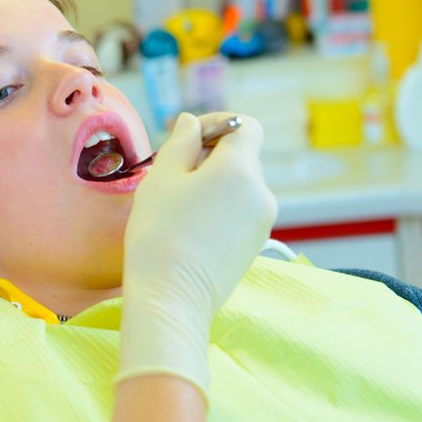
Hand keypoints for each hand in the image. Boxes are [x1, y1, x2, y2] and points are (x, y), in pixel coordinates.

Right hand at [117, 112, 276, 396]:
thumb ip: (181, 142)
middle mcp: (262, 192)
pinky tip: (190, 228)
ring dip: (213, 184)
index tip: (188, 138)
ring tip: (178, 206)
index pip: (245, 126)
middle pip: (241, 157)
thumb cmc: (160, 233)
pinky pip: (239, 212)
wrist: (171, 297)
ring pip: (239, 186)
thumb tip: (192, 123)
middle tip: (172, 176)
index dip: (217, 124)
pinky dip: (219, 209)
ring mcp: (262, 222)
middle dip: (209, 157)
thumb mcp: (162, 178)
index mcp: (241, 169)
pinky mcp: (255, 245)